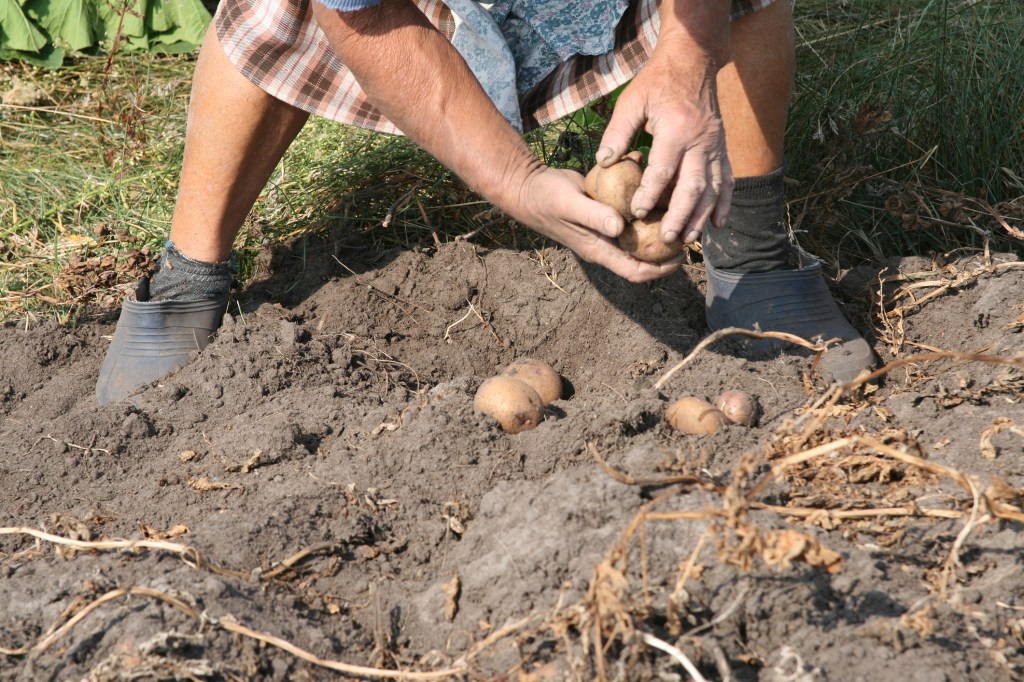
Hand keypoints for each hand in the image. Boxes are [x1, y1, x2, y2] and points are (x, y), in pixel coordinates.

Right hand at [502, 166, 683, 282]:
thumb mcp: (570, 204)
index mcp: (599, 249)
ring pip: (639, 236)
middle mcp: (606, 243)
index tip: (680, 256)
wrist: (528, 186)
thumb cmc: (546, 198)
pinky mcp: (606, 211)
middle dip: (667, 250)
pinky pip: (630, 214)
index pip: (635, 271)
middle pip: (643, 257)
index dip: (660, 270)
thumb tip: (620, 228)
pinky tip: (656, 185)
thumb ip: (594, 215)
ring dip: (658, 226)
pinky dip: (645, 204)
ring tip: (679, 210)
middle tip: (688, 232)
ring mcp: (606, 228)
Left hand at [597, 36, 733, 245]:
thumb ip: (617, 132)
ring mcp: (715, 145)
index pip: (663, 170)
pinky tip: (717, 225)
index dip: (649, 193)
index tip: (636, 212)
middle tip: (667, 238)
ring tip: (688, 239)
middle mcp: (700, 140)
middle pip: (692, 185)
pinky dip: (724, 203)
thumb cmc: (656, 81)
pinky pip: (727, 180)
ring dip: (702, 216)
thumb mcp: (631, 100)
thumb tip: (603, 163)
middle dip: (680, 215)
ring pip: (713, 188)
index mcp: (676, 129)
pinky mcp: (721, 148)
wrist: (693, 60)